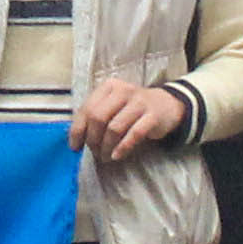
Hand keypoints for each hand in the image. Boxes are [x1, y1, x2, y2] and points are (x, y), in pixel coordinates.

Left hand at [68, 75, 186, 159]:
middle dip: (92, 140)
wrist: (167, 105)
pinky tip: (117, 156)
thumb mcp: (113, 106)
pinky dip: (122, 148)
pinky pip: (134, 134)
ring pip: (114, 128)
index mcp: (109, 87)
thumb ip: (95, 117)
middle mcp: (123, 91)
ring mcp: (139, 102)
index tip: (75, 147)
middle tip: (94, 153)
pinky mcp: (152, 116)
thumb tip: (76, 140)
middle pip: (98, 118)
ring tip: (105, 157)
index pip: (86, 109)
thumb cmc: (132, 108)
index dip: (78, 130)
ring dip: (106, 147)